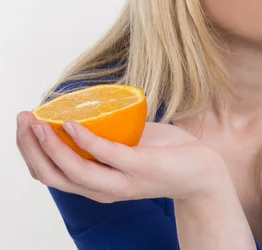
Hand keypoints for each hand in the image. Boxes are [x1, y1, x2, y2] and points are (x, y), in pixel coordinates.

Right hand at [16, 112, 225, 202]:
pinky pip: (104, 154)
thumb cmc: (168, 155)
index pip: (51, 174)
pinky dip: (83, 139)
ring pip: (71, 169)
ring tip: (37, 120)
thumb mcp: (131, 144)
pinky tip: (70, 123)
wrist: (203, 170)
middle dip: (29, 146)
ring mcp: (120, 180)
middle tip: (23, 118)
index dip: (29, 151)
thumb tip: (95, 108)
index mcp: (97, 184)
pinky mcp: (138, 168)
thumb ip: (113, 134)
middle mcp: (103, 189)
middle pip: (52, 174)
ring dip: (48, 144)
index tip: (23, 124)